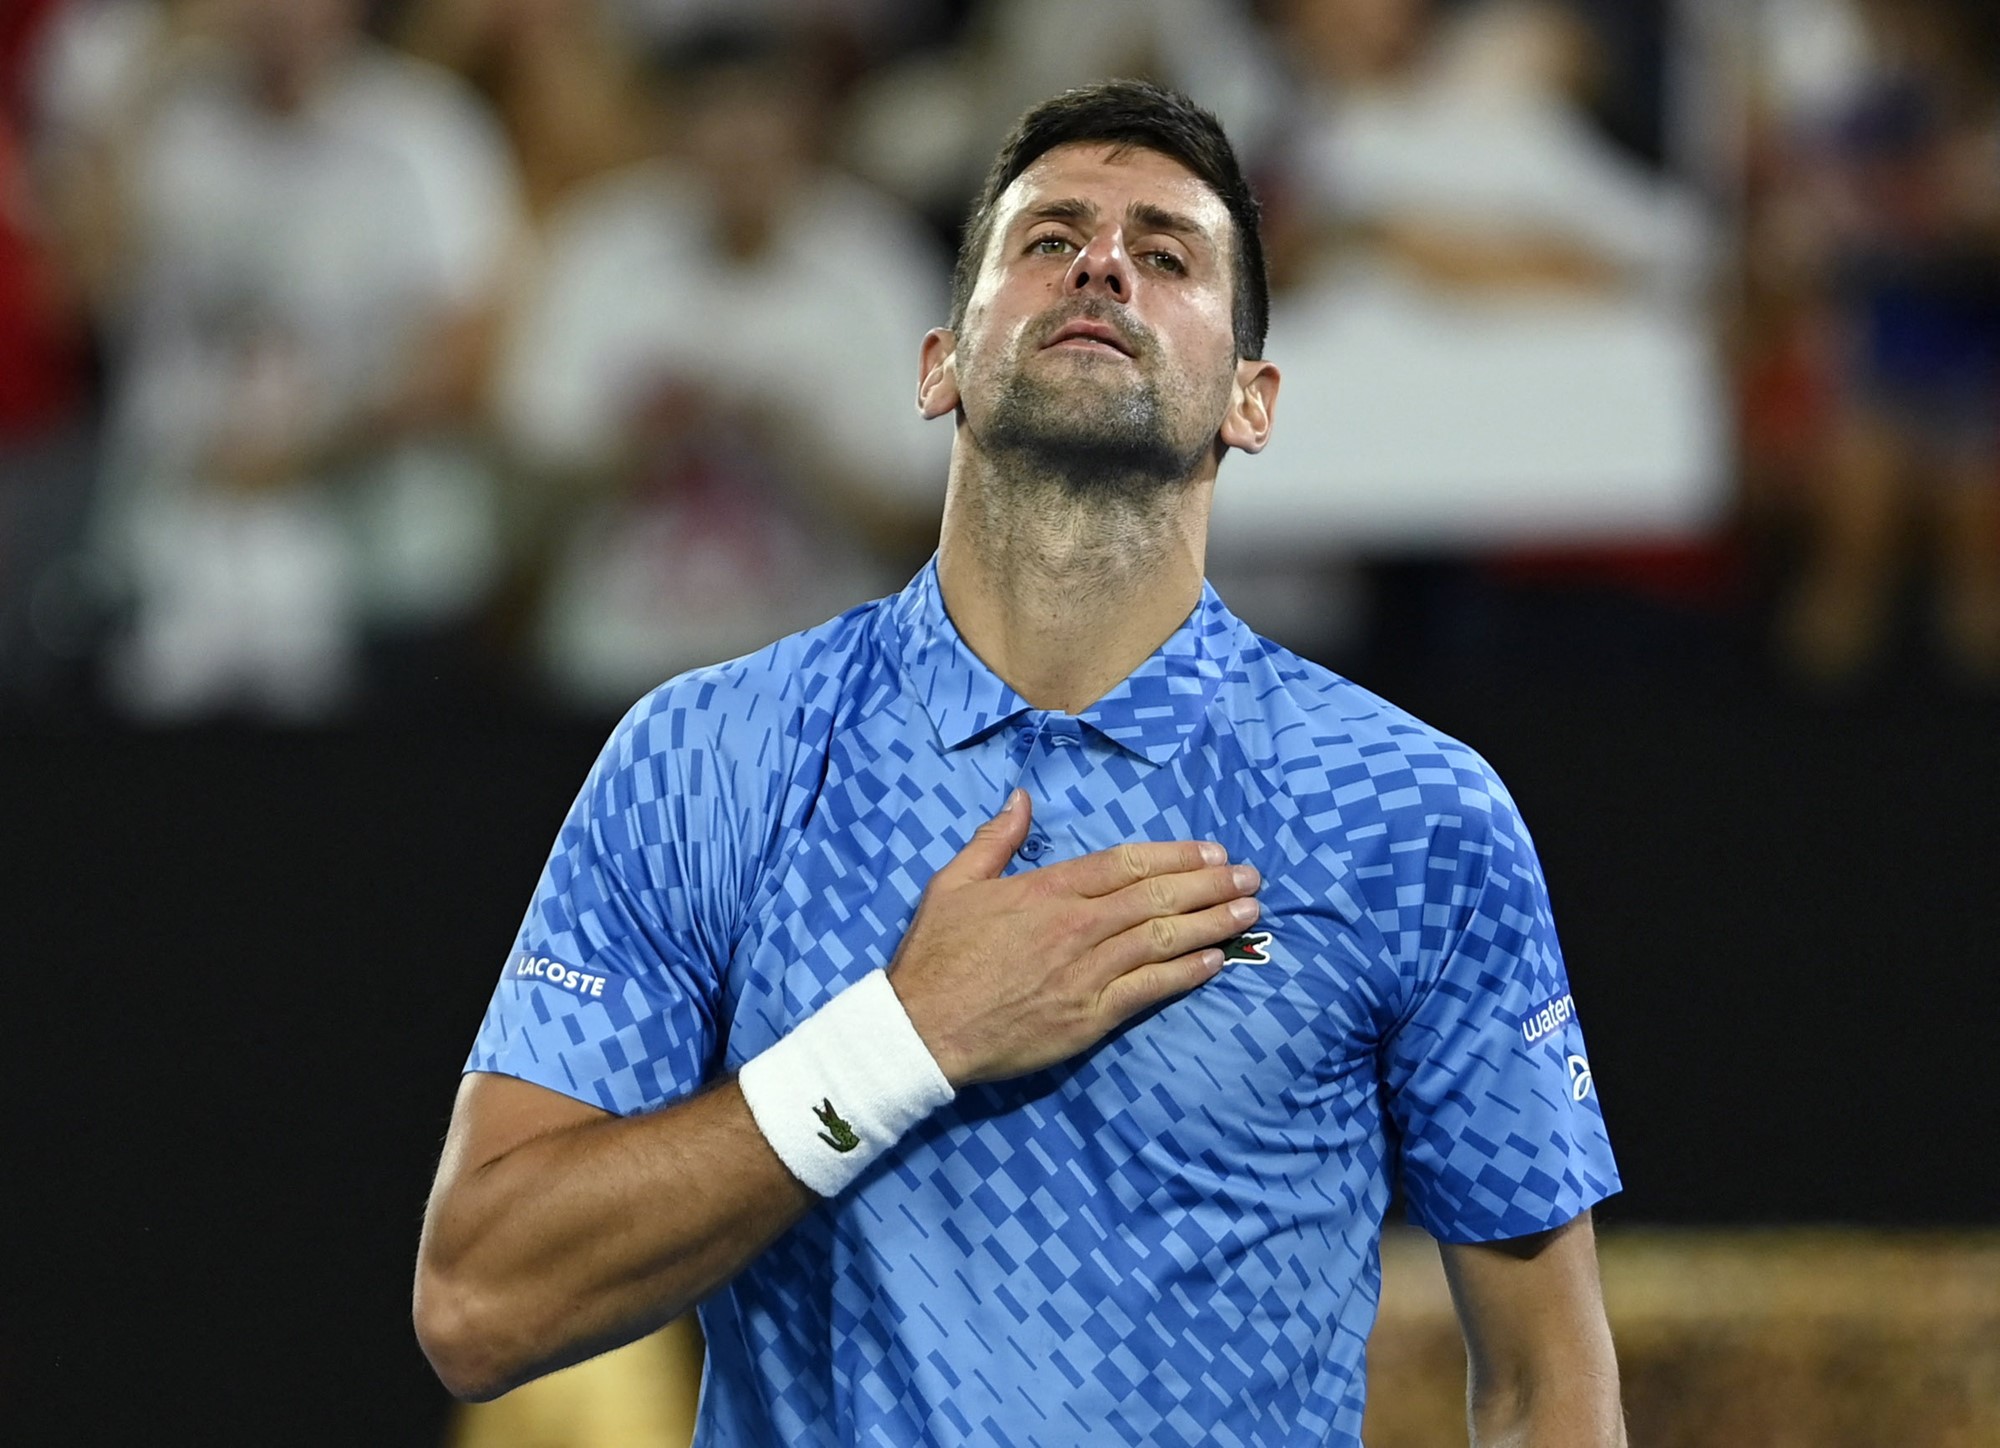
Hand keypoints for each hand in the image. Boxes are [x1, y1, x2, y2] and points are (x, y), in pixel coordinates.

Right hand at [887, 790, 1260, 1086]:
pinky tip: (1216, 961)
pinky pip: (1150, 989)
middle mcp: (1076, 926)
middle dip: (1210, 884)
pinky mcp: (1090, 1016)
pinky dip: (1186, 973)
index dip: (1175, 855)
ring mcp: (1087, 973)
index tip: (1211, 851)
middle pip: (1157, 898)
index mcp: (1047, 890)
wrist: (923, 1030)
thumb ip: (994, 840)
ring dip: (1212, 923)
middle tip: (1250, 877)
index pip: (1126, 864)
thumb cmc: (936, 957)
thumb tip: (1021, 798)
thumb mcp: (953, 884)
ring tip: (1248, 912)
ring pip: (1162, 940)